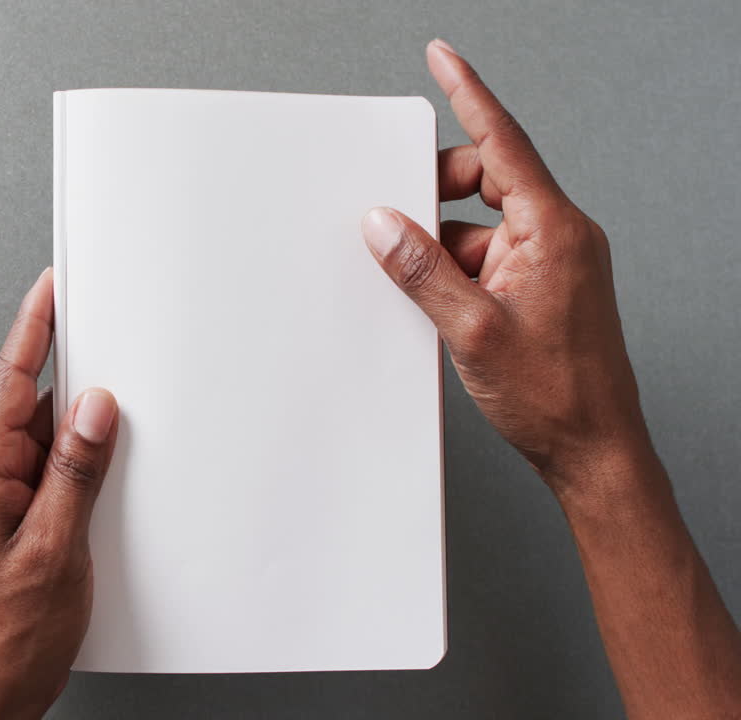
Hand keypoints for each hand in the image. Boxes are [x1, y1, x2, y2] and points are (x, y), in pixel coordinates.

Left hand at [0, 268, 118, 719]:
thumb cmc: (5, 638)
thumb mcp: (54, 549)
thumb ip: (74, 473)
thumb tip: (94, 410)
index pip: (7, 383)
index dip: (33, 329)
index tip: (49, 287)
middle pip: (27, 404)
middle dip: (67, 370)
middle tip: (102, 329)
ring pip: (43, 439)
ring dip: (77, 422)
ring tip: (117, 406)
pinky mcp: (19, 523)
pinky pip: (51, 472)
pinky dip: (79, 460)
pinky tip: (106, 462)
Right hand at [362, 39, 652, 495]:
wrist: (592, 448)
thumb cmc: (554, 394)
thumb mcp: (471, 329)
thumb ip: (422, 270)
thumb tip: (384, 225)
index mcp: (553, 230)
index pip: (503, 142)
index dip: (468, 95)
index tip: (442, 58)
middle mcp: (559, 236)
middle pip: (488, 177)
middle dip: (437, 186)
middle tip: (394, 209)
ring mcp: (552, 261)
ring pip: (481, 222)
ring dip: (442, 241)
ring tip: (417, 279)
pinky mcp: (543, 286)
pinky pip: (488, 254)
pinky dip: (455, 267)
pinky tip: (435, 299)